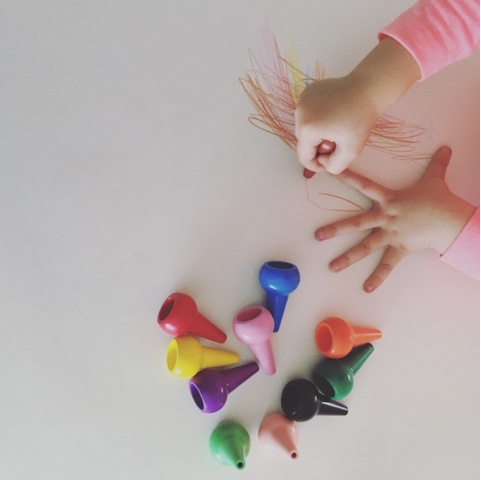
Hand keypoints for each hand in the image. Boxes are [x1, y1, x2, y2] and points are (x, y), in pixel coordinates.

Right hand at [295, 75, 377, 174]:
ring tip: (335, 127)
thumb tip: (322, 163)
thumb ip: (334, 167)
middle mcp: (299, 114)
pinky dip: (316, 119)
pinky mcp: (306, 93)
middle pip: (303, 142)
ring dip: (317, 134)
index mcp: (307, 129)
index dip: (316, 165)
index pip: (303, 157)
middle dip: (318, 147)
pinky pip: (306, 115)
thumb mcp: (351, 151)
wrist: (368, 89)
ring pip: (304, 129)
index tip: (329, 163)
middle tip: (338, 142)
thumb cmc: (361, 120)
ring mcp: (302, 101)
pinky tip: (332, 114)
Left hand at [314, 147, 476, 291]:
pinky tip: (367, 288)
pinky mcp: (399, 248)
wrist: (451, 221)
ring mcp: (391, 234)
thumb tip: (446, 148)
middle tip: (317, 236)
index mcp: (389, 199)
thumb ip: (436, 163)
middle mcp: (385, 217)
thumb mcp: (435, 179)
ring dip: (348, 258)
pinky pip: (387, 265)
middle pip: (357, 223)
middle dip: (336, 230)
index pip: (364, 185)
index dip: (347, 177)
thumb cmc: (440, 200)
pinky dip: (378, 277)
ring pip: (366, 247)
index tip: (330, 173)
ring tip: (332, 267)